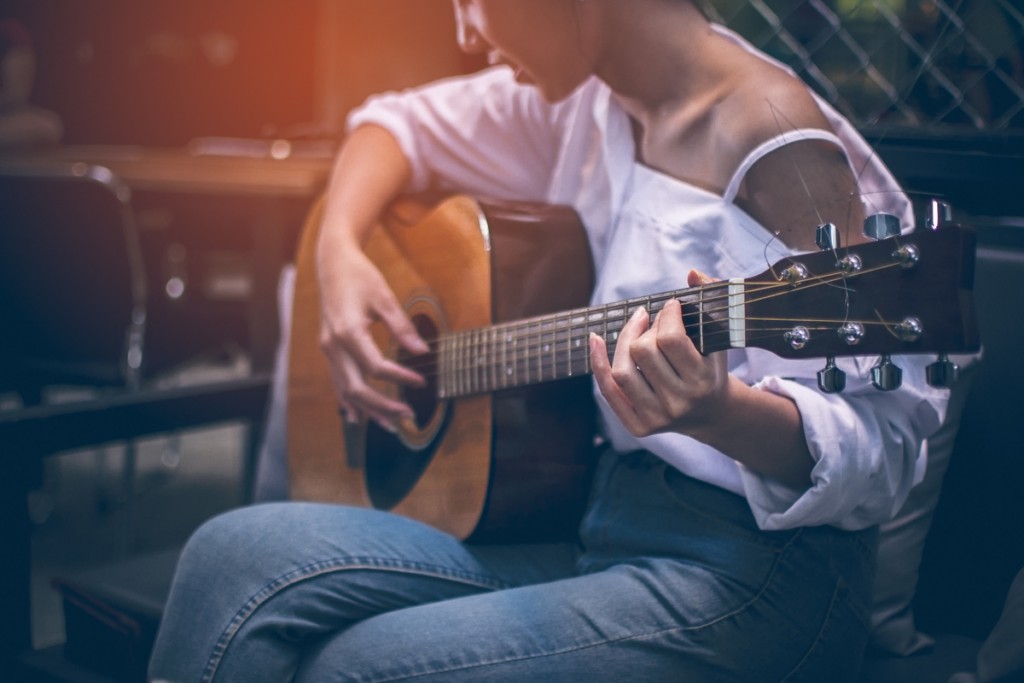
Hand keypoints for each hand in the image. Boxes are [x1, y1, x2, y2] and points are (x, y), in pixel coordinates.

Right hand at [317, 242, 427, 430]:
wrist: (333, 264)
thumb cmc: (360, 277)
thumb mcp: (384, 297)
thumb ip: (401, 326)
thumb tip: (421, 351)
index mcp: (348, 332)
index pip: (376, 367)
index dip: (400, 377)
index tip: (422, 381)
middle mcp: (333, 346)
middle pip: (357, 388)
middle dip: (383, 405)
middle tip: (408, 415)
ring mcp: (328, 350)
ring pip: (345, 390)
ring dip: (368, 410)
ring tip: (390, 425)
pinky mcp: (329, 350)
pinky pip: (337, 383)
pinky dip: (348, 401)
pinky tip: (358, 416)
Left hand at [590, 270, 730, 438]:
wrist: (712, 413)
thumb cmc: (712, 367)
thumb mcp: (719, 337)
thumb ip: (711, 299)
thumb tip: (691, 273)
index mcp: (701, 382)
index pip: (671, 339)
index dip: (667, 315)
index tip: (671, 307)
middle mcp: (678, 403)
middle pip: (643, 351)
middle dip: (648, 327)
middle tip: (656, 321)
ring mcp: (657, 418)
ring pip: (622, 370)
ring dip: (624, 340)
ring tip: (636, 326)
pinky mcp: (638, 427)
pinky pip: (608, 389)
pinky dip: (598, 362)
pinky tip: (595, 340)